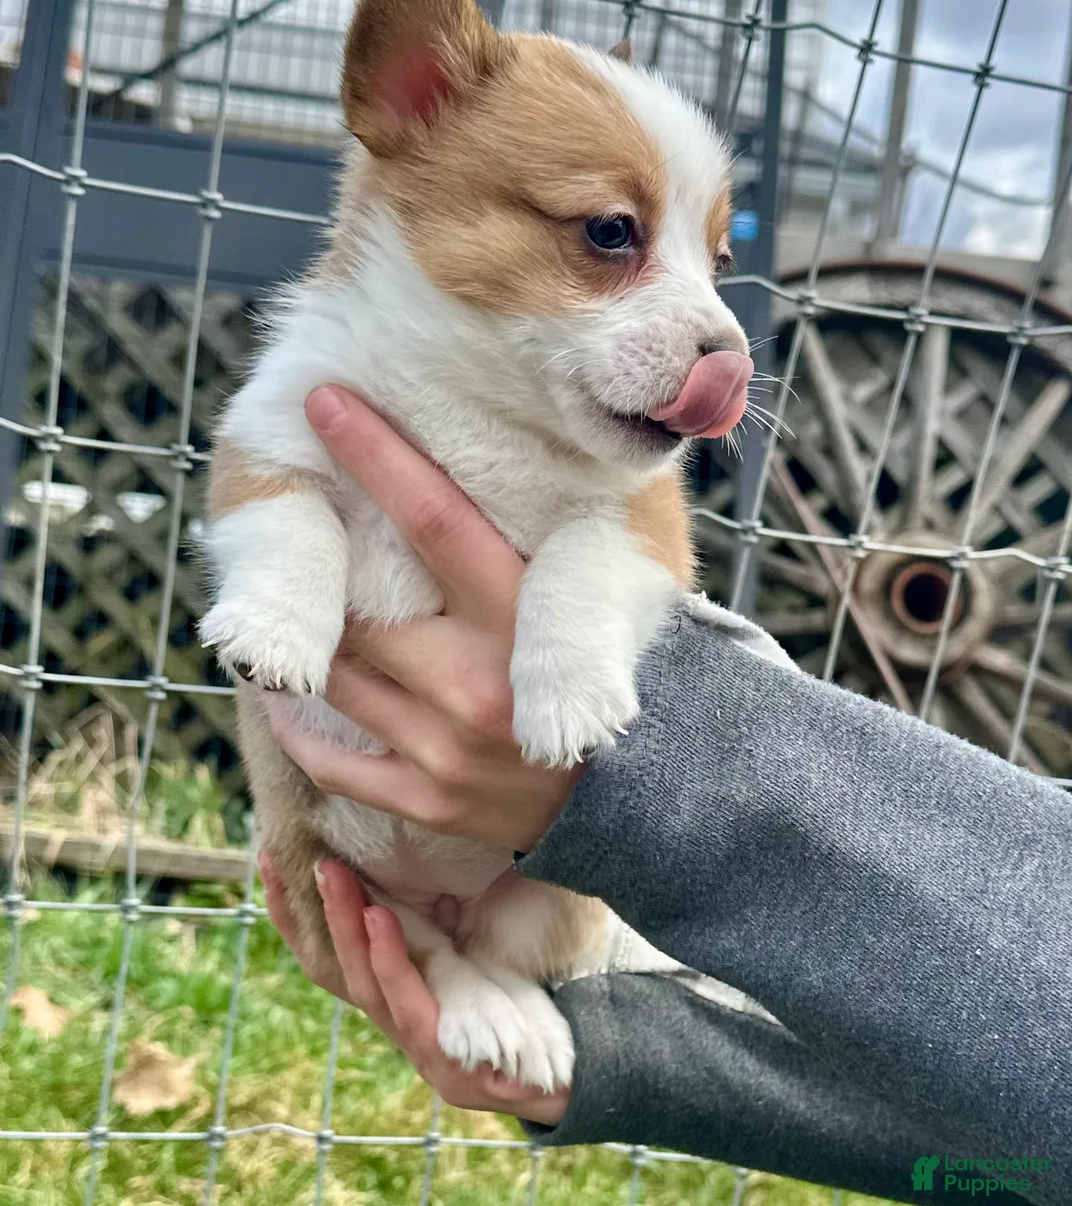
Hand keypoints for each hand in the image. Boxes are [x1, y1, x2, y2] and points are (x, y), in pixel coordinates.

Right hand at [260, 851, 570, 1124]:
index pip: (323, 953)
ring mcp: (417, 1047)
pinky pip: (406, 1003)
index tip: (267, 858)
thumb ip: (437, 908)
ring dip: (344, 923)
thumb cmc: (524, 999)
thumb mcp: (471, 942)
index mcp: (394, 995)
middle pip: (329, 967)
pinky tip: (379, 917)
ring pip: (362, 983)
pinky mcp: (445, 1062)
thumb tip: (403, 841)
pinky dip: (389, 958)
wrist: (579, 1066)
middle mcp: (395, 1022)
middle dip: (304, 911)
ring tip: (332, 872)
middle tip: (286, 856)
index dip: (289, 911)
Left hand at [268, 386, 581, 852]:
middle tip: (287, 523)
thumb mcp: (588, 602)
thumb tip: (492, 456)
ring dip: (308, 642)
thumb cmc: (612, 675)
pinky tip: (287, 699)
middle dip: (321, 565)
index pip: (437, 519)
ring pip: (339, 677)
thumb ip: (538, 544)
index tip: (325, 403)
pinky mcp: (429, 802)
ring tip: (287, 609)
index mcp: (526, 619)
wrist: (650, 798)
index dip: (378, 456)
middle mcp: (481, 682)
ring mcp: (449, 751)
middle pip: (365, 608)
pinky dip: (298, 728)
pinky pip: (333, 762)